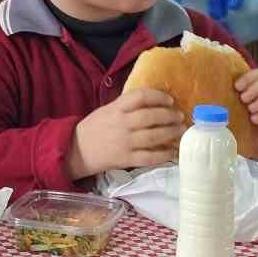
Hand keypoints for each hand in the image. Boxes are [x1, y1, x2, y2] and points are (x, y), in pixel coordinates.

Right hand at [65, 88, 186, 178]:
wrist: (76, 150)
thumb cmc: (94, 128)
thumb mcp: (107, 110)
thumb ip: (127, 106)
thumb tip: (154, 102)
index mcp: (116, 109)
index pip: (140, 97)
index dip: (158, 96)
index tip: (170, 100)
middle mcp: (121, 124)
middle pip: (150, 117)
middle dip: (170, 116)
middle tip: (180, 116)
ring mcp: (125, 143)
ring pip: (154, 136)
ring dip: (171, 133)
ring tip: (181, 131)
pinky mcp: (126, 159)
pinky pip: (149, 157)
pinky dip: (163, 154)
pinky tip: (172, 152)